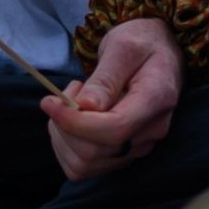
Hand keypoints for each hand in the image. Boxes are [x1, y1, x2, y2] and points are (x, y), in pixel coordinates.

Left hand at [41, 15, 184, 179]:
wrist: (159, 51)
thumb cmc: (141, 41)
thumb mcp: (122, 45)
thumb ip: (106, 77)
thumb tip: (86, 107)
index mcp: (157, 99)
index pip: (113, 129)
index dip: (74, 122)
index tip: (50, 102)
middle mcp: (152, 130)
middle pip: (95, 152)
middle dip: (65, 125)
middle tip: (69, 92)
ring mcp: (140, 146)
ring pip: (85, 164)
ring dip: (64, 136)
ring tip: (74, 102)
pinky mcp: (125, 153)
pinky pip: (85, 166)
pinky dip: (68, 146)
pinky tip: (75, 119)